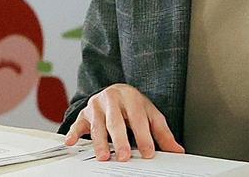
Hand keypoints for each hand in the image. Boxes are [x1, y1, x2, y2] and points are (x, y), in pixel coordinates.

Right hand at [63, 83, 184, 161]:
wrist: (116, 91)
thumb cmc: (134, 106)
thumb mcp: (150, 115)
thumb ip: (162, 133)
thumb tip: (177, 151)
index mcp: (131, 97)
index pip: (138, 118)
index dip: (143, 136)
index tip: (148, 153)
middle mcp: (112, 99)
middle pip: (115, 121)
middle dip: (119, 140)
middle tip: (124, 156)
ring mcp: (96, 105)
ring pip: (97, 125)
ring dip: (99, 142)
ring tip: (104, 156)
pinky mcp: (84, 113)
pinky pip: (77, 124)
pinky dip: (73, 133)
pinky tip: (71, 142)